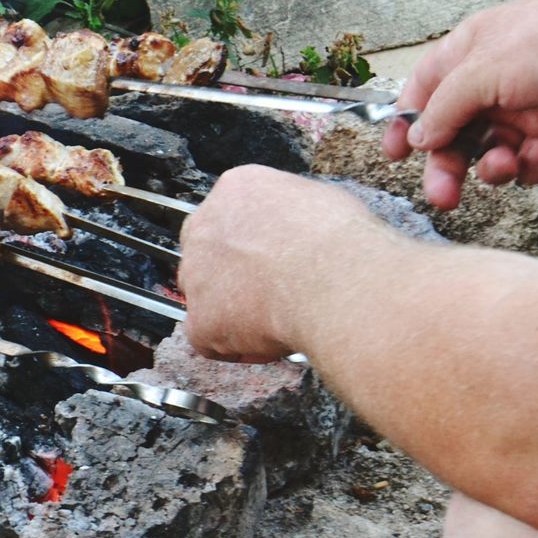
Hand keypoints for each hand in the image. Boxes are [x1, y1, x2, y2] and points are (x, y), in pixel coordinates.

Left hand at [178, 166, 376, 361]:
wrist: (335, 278)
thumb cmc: (341, 240)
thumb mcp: (320, 201)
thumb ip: (292, 214)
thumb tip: (301, 228)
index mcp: (236, 190)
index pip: (230, 218)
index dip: (251, 245)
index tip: (272, 261)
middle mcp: (205, 227)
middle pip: (208, 256)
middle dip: (234, 277)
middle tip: (272, 294)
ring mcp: (196, 274)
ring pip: (207, 299)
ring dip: (235, 313)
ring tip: (280, 319)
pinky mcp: (199, 320)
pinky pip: (209, 340)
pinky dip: (236, 347)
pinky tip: (270, 342)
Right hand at [383, 0, 537, 209]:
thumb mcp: (483, 69)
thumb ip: (444, 107)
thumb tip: (419, 138)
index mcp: (466, 56)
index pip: (422, 93)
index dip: (405, 125)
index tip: (395, 156)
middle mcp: (490, 85)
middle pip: (452, 135)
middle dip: (446, 166)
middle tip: (443, 194)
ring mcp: (524, 109)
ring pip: (489, 154)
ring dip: (490, 169)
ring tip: (503, 166)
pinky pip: (528, 162)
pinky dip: (529, 167)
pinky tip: (537, 156)